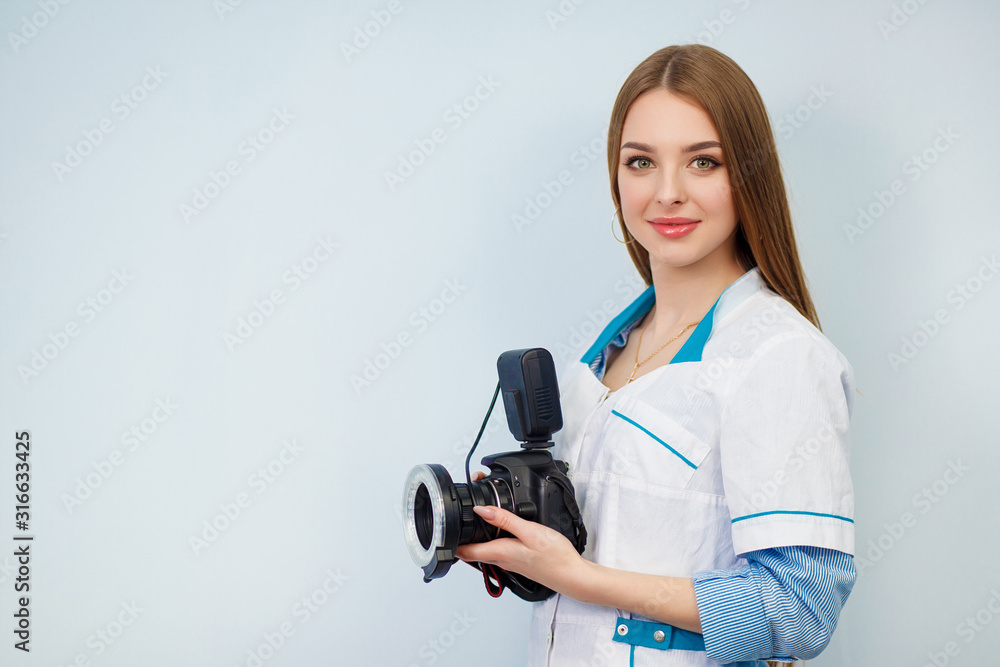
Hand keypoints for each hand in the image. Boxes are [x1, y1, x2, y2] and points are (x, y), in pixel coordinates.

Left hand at [455, 504, 587, 597]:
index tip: (444, 529)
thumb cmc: (555, 557)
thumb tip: (481, 510)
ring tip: (475, 520)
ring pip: (485, 551)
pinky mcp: (519, 561)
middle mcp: (501, 560)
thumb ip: (505, 519)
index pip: (464, 552)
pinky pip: (498, 552)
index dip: (451, 542)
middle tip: (458, 517)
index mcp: (500, 552)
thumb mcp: (530, 531)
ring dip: (477, 538)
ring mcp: (510, 562)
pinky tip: (499, 530)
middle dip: (462, 536)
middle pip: (472, 551)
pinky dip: (492, 541)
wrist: (572, 575)